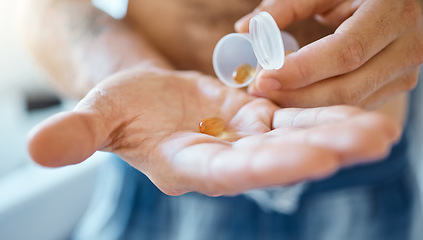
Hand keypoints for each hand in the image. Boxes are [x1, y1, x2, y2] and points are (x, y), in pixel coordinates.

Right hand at [28, 68, 399, 195]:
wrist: (147, 98)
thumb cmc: (121, 107)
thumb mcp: (98, 116)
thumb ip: (78, 135)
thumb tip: (39, 149)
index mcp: (187, 164)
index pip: (229, 169)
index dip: (269, 164)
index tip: (316, 159)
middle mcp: (224, 155)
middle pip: (276, 154)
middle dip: (322, 147)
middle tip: (375, 142)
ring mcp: (244, 135)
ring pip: (294, 132)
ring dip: (337, 130)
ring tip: (385, 130)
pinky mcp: (255, 114)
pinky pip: (293, 111)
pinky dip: (323, 109)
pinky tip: (361, 106)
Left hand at [236, 0, 422, 108]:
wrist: (399, 1)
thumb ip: (287, 6)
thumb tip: (246, 28)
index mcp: (391, 12)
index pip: (345, 53)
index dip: (301, 70)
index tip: (262, 79)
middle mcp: (407, 46)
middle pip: (346, 88)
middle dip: (296, 96)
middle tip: (259, 91)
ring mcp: (405, 70)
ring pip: (350, 103)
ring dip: (305, 105)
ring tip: (272, 95)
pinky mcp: (398, 84)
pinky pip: (355, 103)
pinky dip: (321, 105)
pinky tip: (296, 96)